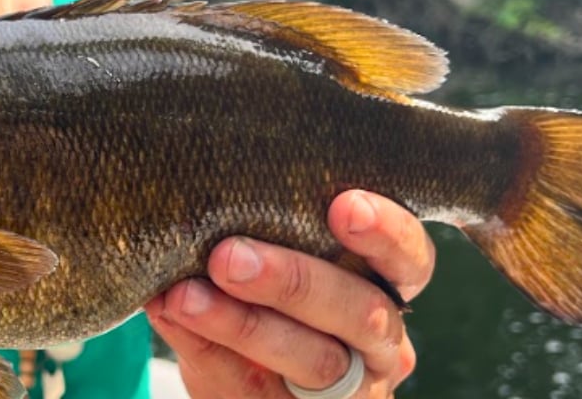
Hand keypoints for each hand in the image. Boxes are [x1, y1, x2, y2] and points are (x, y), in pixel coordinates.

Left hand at [146, 190, 434, 397]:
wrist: (251, 380)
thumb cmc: (268, 295)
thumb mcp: (278, 262)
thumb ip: (261, 234)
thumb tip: (202, 201)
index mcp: (386, 286)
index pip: (409, 259)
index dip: (386, 233)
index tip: (344, 206)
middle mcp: (380, 342)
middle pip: (360, 312)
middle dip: (293, 282)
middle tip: (228, 257)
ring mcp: (349, 391)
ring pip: (315, 363)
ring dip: (242, 325)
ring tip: (185, 297)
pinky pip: (255, 391)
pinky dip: (209, 353)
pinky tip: (172, 318)